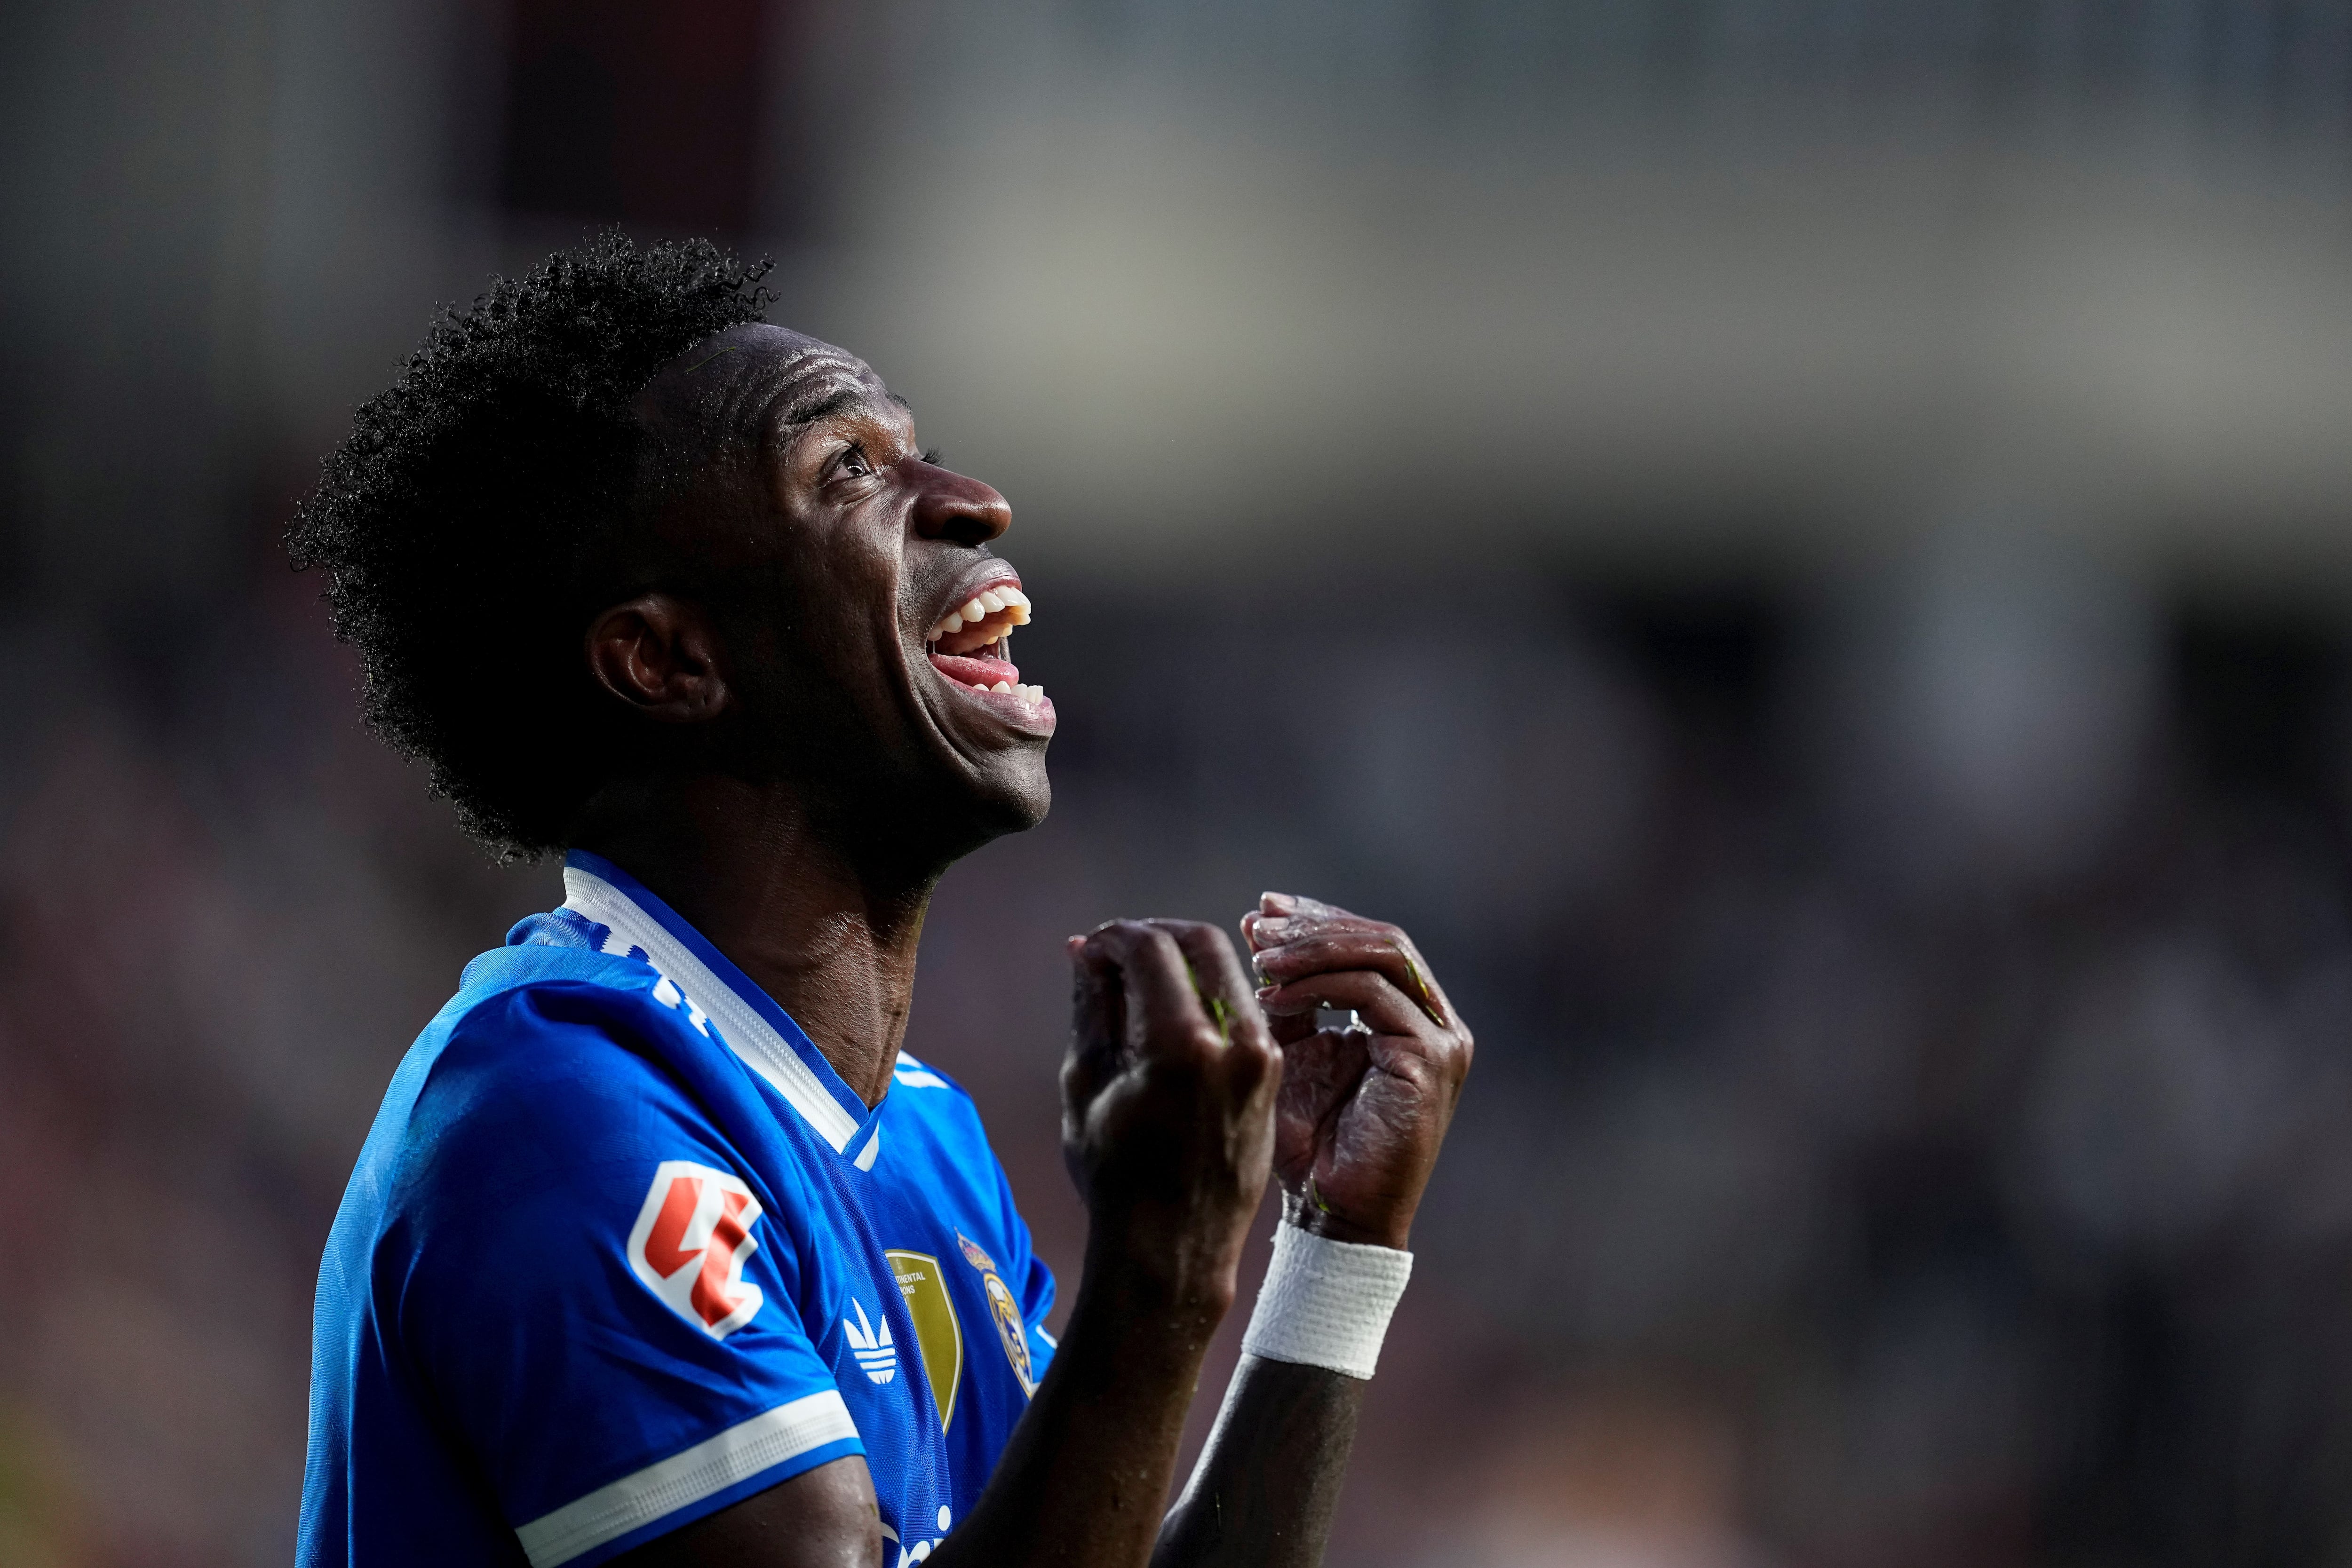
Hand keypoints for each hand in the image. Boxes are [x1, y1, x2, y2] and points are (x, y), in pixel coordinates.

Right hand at [1063, 920, 1281, 1312]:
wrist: (1174, 1251)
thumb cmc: (1116, 1176)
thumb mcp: (1085, 1085)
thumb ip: (1091, 1006)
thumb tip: (1087, 950)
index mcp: (1182, 1046)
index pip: (1151, 947)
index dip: (1113, 936)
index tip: (1089, 948)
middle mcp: (1236, 1044)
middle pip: (1201, 941)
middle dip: (1154, 934)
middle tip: (1117, 949)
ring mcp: (1263, 1058)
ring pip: (1228, 971)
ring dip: (1183, 960)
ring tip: (1140, 981)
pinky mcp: (1274, 1072)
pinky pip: (1242, 1008)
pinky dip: (1207, 995)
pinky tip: (1171, 1013)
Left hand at [1240, 895, 1472, 1251]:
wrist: (1333, 1217)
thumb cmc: (1311, 1146)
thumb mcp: (1293, 1051)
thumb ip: (1290, 996)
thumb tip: (1260, 931)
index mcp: (1409, 1016)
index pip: (1371, 942)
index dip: (1318, 918)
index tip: (1262, 909)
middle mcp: (1436, 1022)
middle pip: (1381, 939)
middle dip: (1314, 925)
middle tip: (1258, 924)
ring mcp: (1441, 1039)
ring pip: (1382, 955)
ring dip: (1314, 947)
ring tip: (1259, 955)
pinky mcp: (1431, 1059)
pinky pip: (1373, 994)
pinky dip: (1318, 985)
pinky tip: (1273, 995)